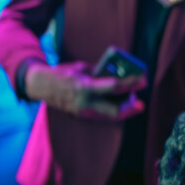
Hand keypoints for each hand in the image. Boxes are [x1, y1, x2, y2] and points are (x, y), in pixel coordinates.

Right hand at [25, 61, 145, 120]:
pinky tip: (120, 106)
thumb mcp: (82, 68)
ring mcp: (82, 111)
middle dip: (130, 107)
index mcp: (85, 87)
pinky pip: (101, 115)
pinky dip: (112, 111)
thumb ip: (100, 73)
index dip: (131, 84)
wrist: (41, 84)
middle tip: (140, 102)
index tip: (143, 80)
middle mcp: (84, 102)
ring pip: (109, 116)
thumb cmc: (63, 73)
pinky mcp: (81, 115)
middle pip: (115, 110)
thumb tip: (118, 75)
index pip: (114, 86)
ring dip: (123, 111)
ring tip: (133, 104)